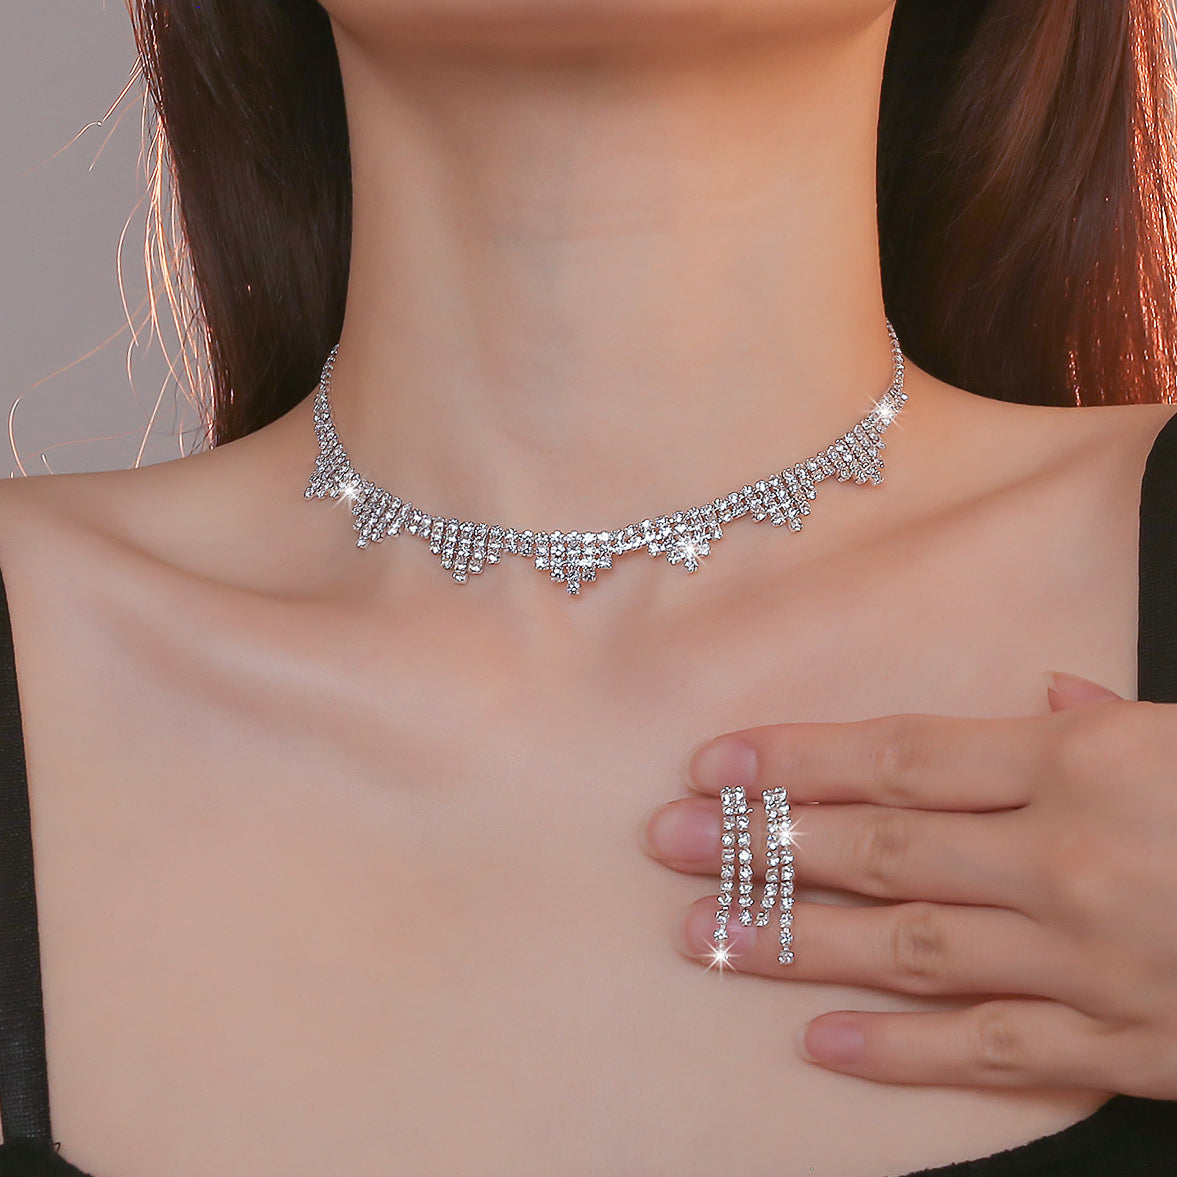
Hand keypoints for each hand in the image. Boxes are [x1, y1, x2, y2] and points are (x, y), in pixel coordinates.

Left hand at [642, 673, 1176, 1095]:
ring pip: (909, 947)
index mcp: (1082, 762)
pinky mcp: (1125, 1046)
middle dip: (761, 845)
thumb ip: (1111, 715)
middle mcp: (1066, 857)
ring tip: (702, 937)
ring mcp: (1089, 958)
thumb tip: (1044, 692)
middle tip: (662, 844)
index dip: (797, 759)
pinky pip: (991, 1052)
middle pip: (879, 847)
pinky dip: (900, 1054)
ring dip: (796, 944)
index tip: (712, 763)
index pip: (901, 754)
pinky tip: (817, 1045)